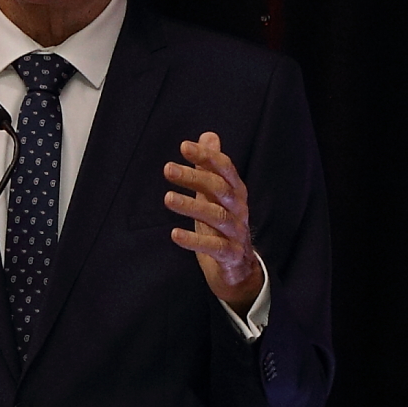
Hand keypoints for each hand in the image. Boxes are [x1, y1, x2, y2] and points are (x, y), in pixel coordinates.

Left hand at [165, 133, 264, 311]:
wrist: (239, 270)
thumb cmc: (222, 228)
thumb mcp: (215, 197)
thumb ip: (210, 168)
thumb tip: (208, 136)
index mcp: (236, 193)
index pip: (224, 169)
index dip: (206, 157)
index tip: (184, 146)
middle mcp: (239, 210)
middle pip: (219, 189)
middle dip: (195, 177)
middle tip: (168, 168)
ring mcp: (237, 233)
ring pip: (217, 216)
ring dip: (191, 206)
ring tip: (168, 198)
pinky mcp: (231, 256)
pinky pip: (215, 247)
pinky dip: (195, 241)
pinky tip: (175, 234)